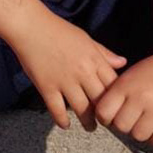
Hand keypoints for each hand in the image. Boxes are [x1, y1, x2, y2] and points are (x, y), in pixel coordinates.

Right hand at [10, 13, 125, 129]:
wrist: (30, 26)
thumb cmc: (58, 29)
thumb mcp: (85, 38)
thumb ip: (103, 53)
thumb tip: (122, 63)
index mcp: (94, 59)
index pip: (114, 85)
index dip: (118, 99)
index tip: (117, 106)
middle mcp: (82, 72)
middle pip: (101, 101)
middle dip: (106, 115)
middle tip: (107, 122)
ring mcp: (64, 80)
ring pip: (82, 110)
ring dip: (88, 122)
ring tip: (90, 127)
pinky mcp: (47, 86)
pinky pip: (57, 110)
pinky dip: (62, 120)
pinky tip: (65, 124)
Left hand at [95, 50, 152, 146]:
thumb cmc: (152, 71)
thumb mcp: (128, 76)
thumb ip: (114, 94)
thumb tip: (101, 118)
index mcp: (125, 85)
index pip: (103, 112)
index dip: (105, 118)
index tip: (110, 117)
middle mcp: (141, 97)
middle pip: (121, 127)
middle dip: (123, 126)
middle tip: (129, 119)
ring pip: (139, 136)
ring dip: (139, 132)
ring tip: (143, 122)